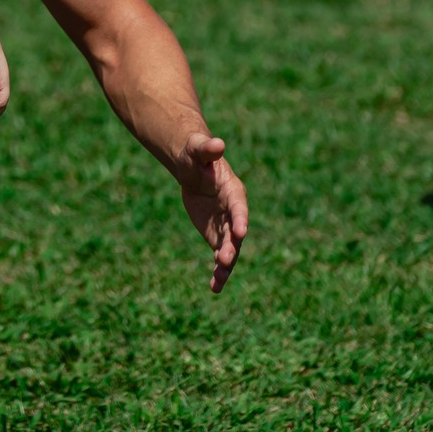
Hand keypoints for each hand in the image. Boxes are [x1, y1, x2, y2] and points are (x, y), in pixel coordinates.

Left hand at [175, 133, 248, 292]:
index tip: (241, 232)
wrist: (192, 167)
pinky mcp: (216, 236)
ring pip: (229, 249)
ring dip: (225, 264)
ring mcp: (225, 226)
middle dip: (231, 246)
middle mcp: (234, 212)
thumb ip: (207, 149)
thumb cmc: (195, 154)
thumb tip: (217, 143)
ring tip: (218, 280)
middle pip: (235, 232)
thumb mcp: (197, 149)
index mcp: (233, 192)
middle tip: (224, 260)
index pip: (239, 207)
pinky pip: (219, 256)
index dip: (240, 218)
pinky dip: (218, 272)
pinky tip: (214, 288)